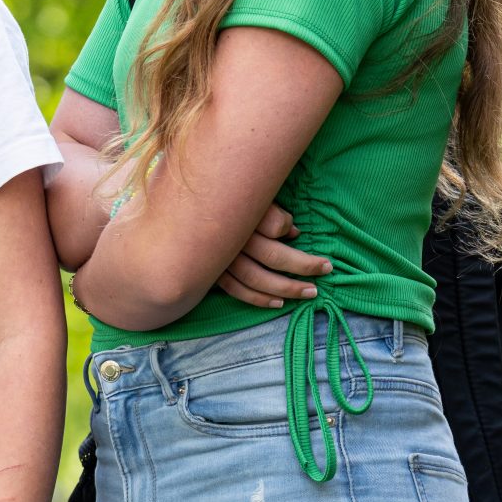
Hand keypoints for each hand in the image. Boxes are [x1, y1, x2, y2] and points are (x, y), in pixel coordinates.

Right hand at [214, 203, 331, 308]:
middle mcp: (230, 239)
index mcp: (239, 216)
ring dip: (285, 288)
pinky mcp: (211, 273)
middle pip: (272, 256)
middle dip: (303, 265)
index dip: (288, 228)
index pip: (274, 225)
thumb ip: (270, 212)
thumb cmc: (217, 202)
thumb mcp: (247, 198)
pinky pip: (236, 290)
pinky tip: (277, 303)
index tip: (299, 233)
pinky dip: (258, 299)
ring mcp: (219, 259)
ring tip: (309, 292)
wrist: (175, 215)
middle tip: (326, 269)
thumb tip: (293, 233)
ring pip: (257, 279)